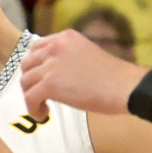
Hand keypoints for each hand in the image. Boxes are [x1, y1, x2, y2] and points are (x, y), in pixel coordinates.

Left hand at [20, 29, 146, 119]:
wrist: (126, 87)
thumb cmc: (113, 77)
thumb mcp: (86, 54)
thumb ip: (66, 58)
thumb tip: (50, 74)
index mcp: (66, 37)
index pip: (37, 48)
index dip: (36, 66)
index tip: (42, 79)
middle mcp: (55, 46)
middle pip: (27, 64)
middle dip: (31, 82)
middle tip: (41, 96)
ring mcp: (51, 64)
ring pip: (25, 82)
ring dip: (31, 97)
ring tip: (43, 108)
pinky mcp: (50, 83)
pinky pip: (29, 98)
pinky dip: (33, 109)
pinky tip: (44, 115)